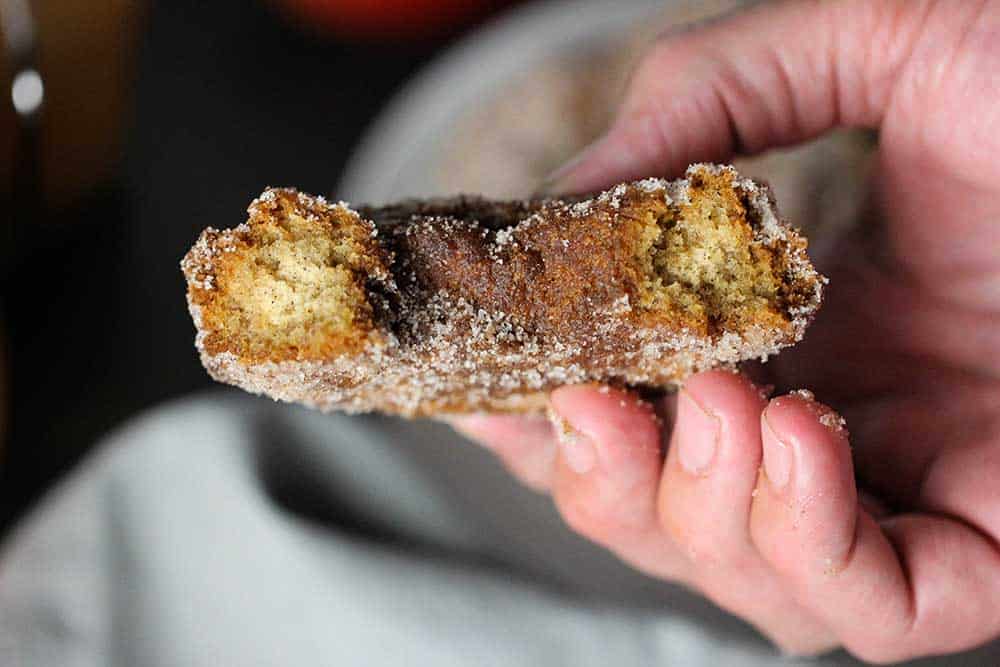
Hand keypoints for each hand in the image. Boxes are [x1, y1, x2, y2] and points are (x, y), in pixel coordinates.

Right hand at [452, 0, 999, 660]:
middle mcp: (838, 427)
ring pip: (750, 579)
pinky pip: (873, 608)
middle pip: (669, 517)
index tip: (488, 385)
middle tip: (583, 398)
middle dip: (604, 477)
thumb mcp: (868, 47)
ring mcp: (911, 498)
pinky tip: (799, 436)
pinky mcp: (995, 556)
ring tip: (723, 401)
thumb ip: (711, 94)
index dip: (549, 419)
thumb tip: (578, 192)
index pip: (638, 414)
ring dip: (698, 503)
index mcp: (795, 331)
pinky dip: (808, 545)